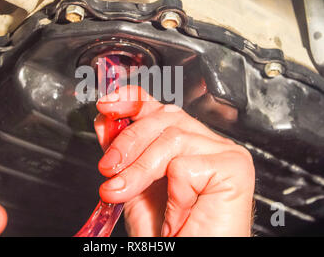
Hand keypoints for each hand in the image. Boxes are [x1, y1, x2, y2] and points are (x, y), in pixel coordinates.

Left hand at [94, 86, 254, 236]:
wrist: (190, 256)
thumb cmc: (167, 234)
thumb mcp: (132, 187)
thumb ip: (122, 152)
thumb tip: (105, 121)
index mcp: (182, 143)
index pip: (159, 107)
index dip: (133, 99)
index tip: (107, 104)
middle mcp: (204, 142)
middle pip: (165, 117)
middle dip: (128, 141)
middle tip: (108, 168)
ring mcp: (222, 152)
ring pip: (173, 137)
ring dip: (140, 170)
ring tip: (125, 193)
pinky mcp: (235, 167)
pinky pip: (187, 165)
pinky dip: (175, 194)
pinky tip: (179, 215)